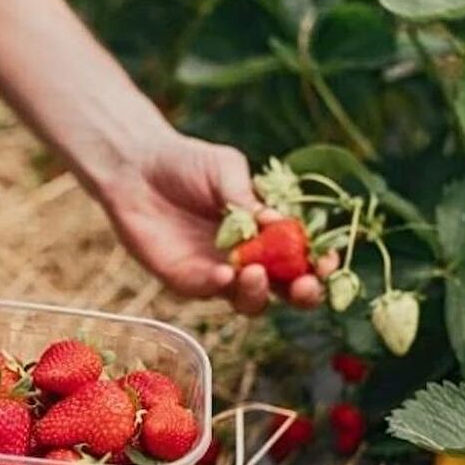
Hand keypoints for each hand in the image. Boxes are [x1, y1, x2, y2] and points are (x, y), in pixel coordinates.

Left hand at [95, 132, 337, 314]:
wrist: (136, 169)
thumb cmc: (187, 164)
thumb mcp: (226, 170)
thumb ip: (248, 199)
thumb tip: (278, 223)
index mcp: (269, 231)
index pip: (304, 256)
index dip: (320, 264)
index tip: (328, 261)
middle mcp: (250, 258)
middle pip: (286, 290)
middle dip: (303, 293)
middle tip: (306, 285)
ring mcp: (220, 274)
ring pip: (251, 301)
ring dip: (260, 293)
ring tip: (256, 272)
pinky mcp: (187, 280)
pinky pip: (211, 291)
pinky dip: (222, 286)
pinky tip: (225, 272)